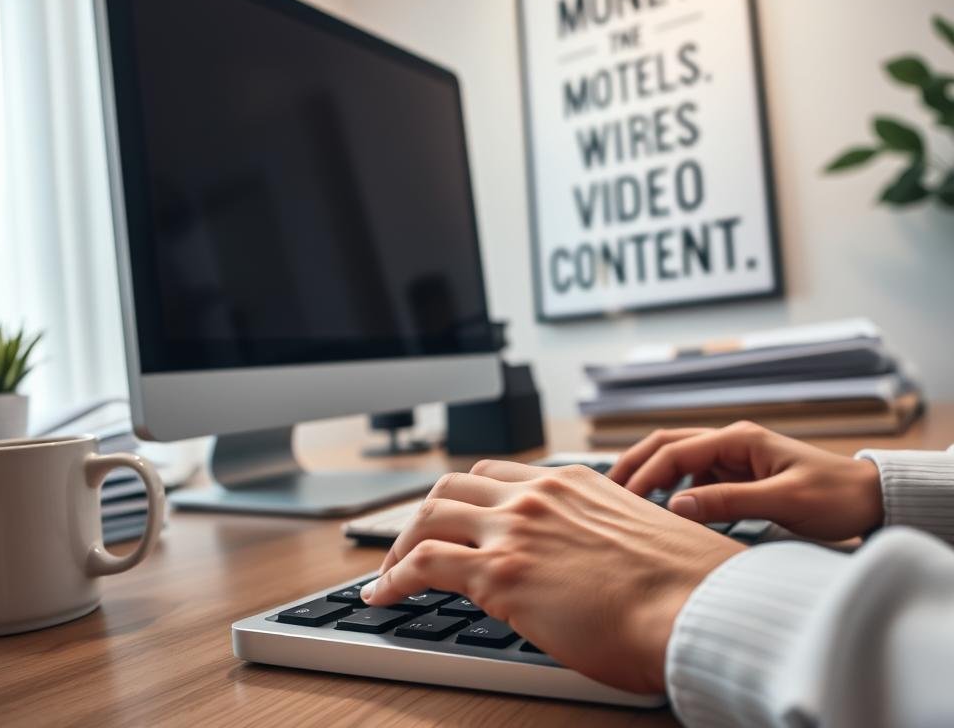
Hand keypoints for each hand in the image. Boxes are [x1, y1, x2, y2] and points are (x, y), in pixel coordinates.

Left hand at [361, 461, 743, 693]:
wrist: (700, 607)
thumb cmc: (687, 585)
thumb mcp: (640, 539)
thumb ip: (601, 537)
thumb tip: (592, 562)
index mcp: (573, 483)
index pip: (499, 476)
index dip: (467, 499)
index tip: (456, 518)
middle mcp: (537, 495)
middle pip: (454, 486)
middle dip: (426, 514)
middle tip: (414, 541)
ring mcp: (514, 529)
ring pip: (430, 515)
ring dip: (402, 543)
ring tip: (390, 571)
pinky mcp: (498, 573)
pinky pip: (422, 564)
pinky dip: (393, 577)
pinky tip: (383, 595)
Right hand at [608, 422, 883, 540]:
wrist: (870, 498)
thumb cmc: (834, 496)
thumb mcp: (783, 501)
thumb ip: (729, 501)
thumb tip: (675, 507)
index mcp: (738, 438)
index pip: (676, 450)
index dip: (645, 473)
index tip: (622, 500)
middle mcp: (730, 442)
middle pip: (667, 443)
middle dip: (634, 463)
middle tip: (606, 491)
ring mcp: (732, 458)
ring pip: (675, 459)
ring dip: (647, 474)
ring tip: (621, 501)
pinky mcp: (737, 476)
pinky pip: (692, 477)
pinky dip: (667, 488)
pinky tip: (655, 509)